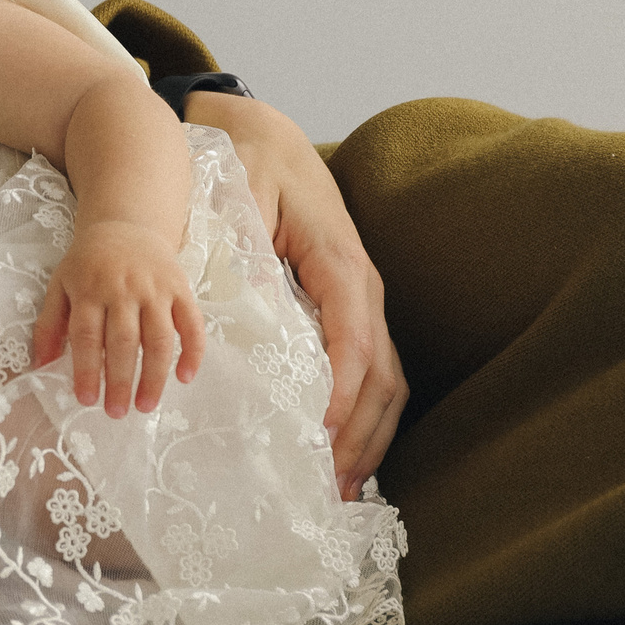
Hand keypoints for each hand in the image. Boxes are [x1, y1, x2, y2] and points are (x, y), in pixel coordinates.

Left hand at [31, 219, 205, 417]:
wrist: (124, 226)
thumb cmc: (88, 264)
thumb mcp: (60, 285)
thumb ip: (49, 323)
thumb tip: (40, 364)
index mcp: (89, 289)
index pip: (87, 335)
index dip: (87, 370)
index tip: (86, 400)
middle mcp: (123, 289)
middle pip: (123, 341)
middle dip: (120, 381)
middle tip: (116, 412)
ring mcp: (155, 289)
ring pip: (158, 337)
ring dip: (154, 375)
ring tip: (146, 405)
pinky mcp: (180, 288)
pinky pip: (191, 322)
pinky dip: (192, 350)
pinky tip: (185, 377)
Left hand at [187, 91, 409, 499]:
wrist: (263, 135)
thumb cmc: (247, 162)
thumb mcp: (238, 193)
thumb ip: (240, 244)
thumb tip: (239, 304)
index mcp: (339, 262)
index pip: (352, 340)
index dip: (341, 391)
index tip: (318, 434)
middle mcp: (362, 287)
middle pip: (381, 374)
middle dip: (361, 434)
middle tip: (330, 486)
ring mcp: (362, 301)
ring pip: (386, 381)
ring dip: (369, 437)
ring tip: (340, 488)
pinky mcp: (350, 310)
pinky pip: (371, 371)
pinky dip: (364, 417)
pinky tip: (340, 454)